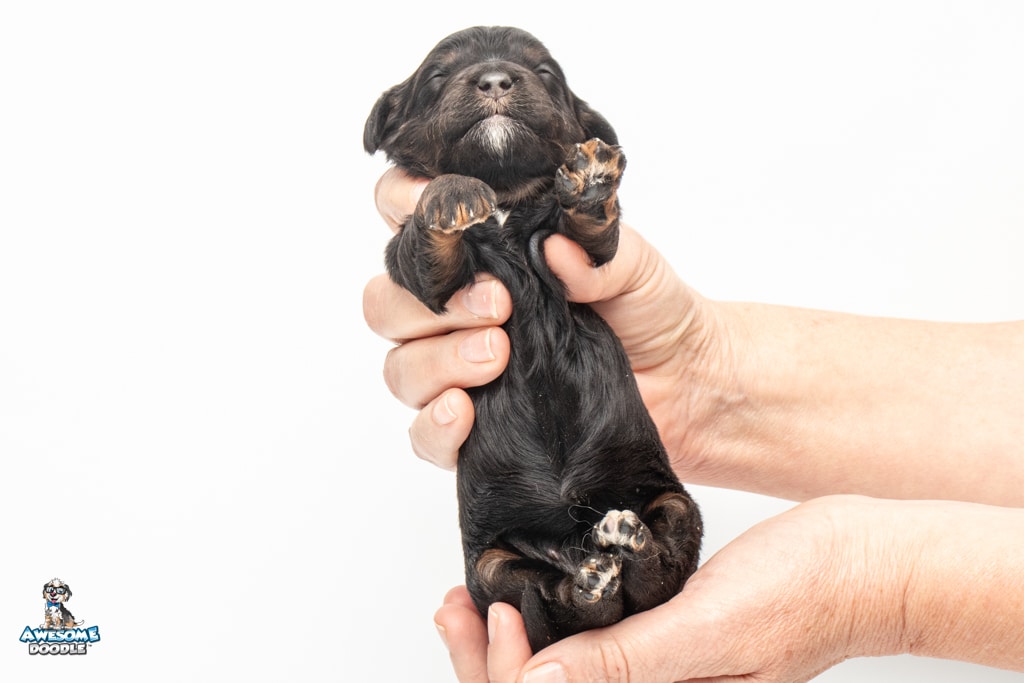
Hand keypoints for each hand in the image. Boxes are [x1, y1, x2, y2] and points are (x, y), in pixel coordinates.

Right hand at [363, 167, 718, 473]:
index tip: (440, 212)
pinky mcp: (476, 431)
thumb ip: (597, 249)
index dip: (402, 205)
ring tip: (500, 356)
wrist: (687, 385)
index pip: (408, 219)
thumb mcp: (635, 265)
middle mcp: (458, 312)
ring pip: (400, 367)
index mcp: (483, 255)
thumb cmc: (653, 311)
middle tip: (499, 306)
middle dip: (431, 302)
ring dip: (439, 360)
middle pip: (387, 302)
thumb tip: (554, 248)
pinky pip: (422, 434)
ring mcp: (460, 373)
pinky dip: (434, 425)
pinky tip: (466, 414)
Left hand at [434, 495, 902, 682]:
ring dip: (502, 651)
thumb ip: (630, 665)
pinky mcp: (652, 646)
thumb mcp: (711, 631)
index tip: (499, 622)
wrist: (856, 563)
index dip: (510, 681)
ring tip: (466, 602)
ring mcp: (651, 679)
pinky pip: (583, 653)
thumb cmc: (805, 596)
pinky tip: (514, 599)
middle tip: (458, 611)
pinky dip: (540, 631)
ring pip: (556, 681)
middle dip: (487, 668)